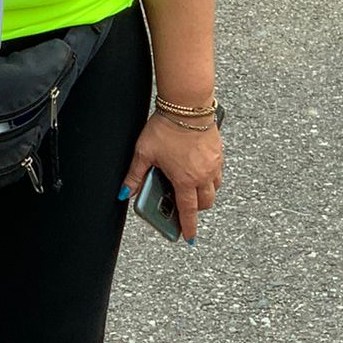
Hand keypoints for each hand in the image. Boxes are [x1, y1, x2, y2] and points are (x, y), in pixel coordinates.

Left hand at [121, 113, 223, 241]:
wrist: (187, 105)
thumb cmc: (166, 127)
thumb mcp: (144, 152)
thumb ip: (135, 176)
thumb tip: (124, 192)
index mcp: (185, 180)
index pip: (188, 211)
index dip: (188, 226)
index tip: (188, 237)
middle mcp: (203, 175)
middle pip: (205, 203)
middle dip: (196, 209)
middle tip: (184, 207)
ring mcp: (213, 164)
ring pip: (214, 189)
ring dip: (205, 193)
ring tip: (191, 188)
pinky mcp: (218, 152)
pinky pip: (218, 173)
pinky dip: (210, 177)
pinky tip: (198, 169)